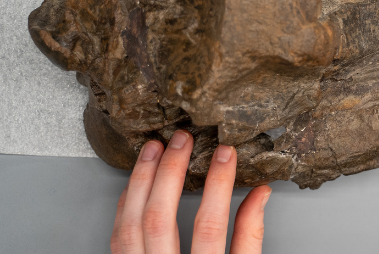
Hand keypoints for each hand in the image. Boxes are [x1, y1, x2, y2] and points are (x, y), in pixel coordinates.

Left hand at [110, 130, 271, 252]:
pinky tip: (136, 183)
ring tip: (153, 148)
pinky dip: (126, 204)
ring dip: (141, 180)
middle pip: (160, 218)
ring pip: (130, 225)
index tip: (225, 154)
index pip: (209, 225)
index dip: (218, 185)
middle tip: (182, 139)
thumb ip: (250, 239)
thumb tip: (260, 194)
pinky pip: (118, 237)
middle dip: (170, 171)